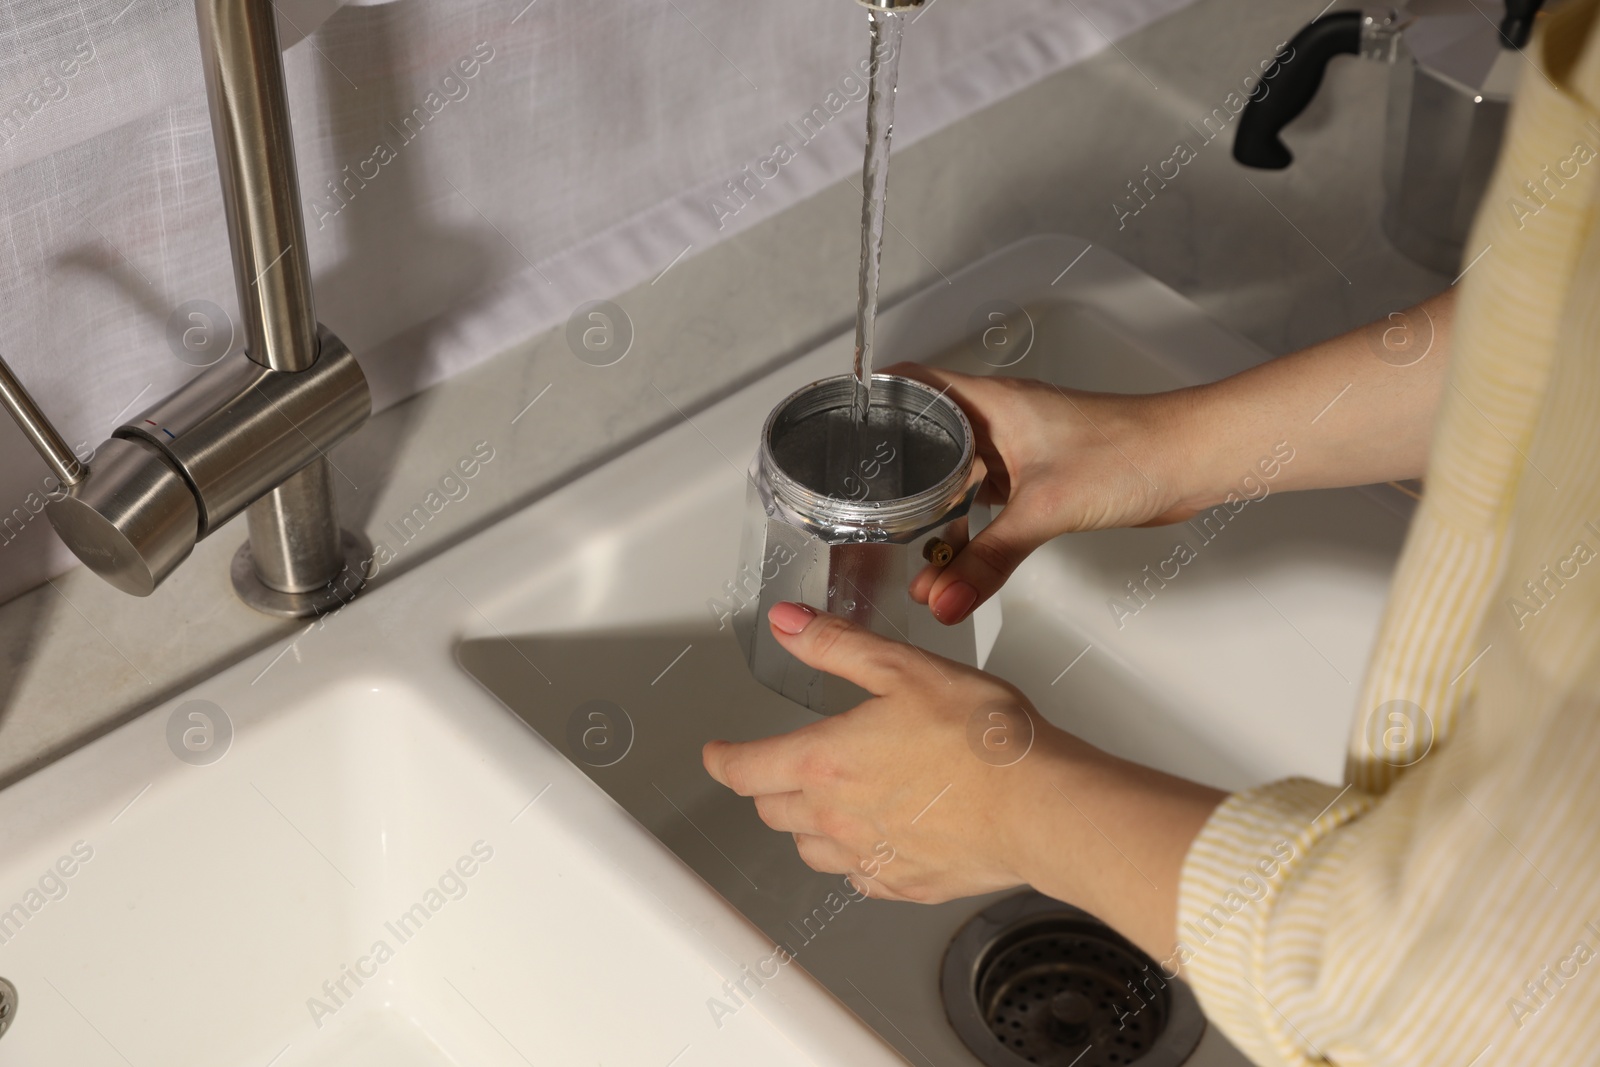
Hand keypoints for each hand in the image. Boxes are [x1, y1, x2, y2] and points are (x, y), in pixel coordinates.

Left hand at [703, 603, 1225, 957]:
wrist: (1039, 805)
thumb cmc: (980, 738)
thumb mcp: (903, 668)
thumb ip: (837, 646)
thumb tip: (787, 623)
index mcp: (822, 762)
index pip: (744, 768)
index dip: (722, 759)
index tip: (716, 753)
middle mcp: (835, 817)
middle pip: (772, 810)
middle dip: (766, 786)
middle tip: (776, 768)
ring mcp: (869, 858)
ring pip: (809, 849)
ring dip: (806, 825)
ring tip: (828, 802)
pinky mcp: (905, 885)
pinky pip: (858, 877)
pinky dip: (855, 857)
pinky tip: (877, 837)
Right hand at [882, 362, 1202, 625]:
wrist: (1191, 461)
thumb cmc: (1133, 449)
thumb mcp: (1044, 508)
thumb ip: (990, 559)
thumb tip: (946, 598)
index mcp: (991, 402)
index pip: (913, 383)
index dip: (874, 398)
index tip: (839, 424)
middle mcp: (1001, 421)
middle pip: (930, 438)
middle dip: (899, 476)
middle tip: (864, 509)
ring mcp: (1023, 450)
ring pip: (962, 477)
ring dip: (938, 513)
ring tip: (909, 555)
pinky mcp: (1044, 480)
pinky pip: (992, 503)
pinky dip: (972, 528)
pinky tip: (960, 559)